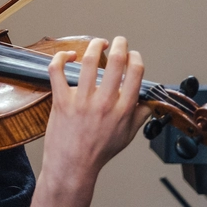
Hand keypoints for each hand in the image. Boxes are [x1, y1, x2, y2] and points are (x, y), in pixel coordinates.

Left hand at [43, 36, 149, 185]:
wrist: (73, 165)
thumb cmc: (99, 152)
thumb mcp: (128, 135)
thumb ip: (140, 115)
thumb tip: (149, 100)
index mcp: (123, 109)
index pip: (136, 73)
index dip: (136, 58)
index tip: (133, 54)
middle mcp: (105, 102)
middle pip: (116, 62)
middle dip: (120, 45)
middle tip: (119, 41)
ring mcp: (82, 101)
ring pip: (88, 61)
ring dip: (94, 46)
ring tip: (98, 43)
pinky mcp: (61, 101)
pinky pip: (57, 71)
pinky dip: (61, 58)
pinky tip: (67, 55)